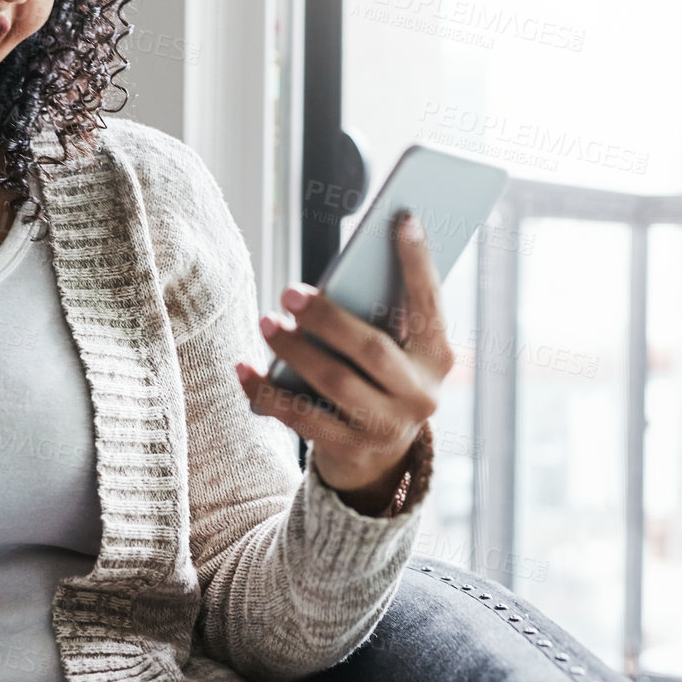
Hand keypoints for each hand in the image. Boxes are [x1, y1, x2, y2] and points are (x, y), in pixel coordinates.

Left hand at [236, 212, 454, 512]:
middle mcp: (419, 395)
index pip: (429, 304)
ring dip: (293, 349)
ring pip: (333, 382)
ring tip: (267, 322)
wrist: (379, 462)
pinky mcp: (350, 449)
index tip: (403, 219)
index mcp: (437, 359)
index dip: (418, 262)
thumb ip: (381, 318)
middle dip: (327, 317)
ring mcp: (387, 427)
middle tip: (290, 291)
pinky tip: (244, 368)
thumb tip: (339, 275)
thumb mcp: (396, 352)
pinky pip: (300, 417)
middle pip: (370, 349)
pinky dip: (266, 391)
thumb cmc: (379, 382)